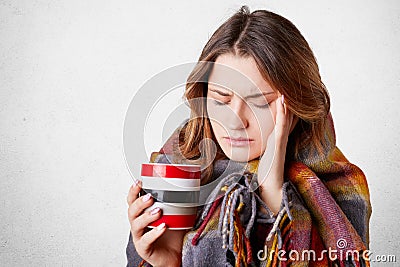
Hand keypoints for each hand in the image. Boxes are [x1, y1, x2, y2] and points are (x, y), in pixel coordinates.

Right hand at [127, 180, 185, 266]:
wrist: (173, 256)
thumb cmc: (171, 235)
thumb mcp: (175, 215)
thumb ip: (179, 202)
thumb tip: (191, 186)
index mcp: (142, 214)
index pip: (132, 200)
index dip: (133, 191)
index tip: (139, 182)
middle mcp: (138, 224)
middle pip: (131, 211)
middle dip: (139, 203)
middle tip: (150, 197)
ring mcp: (139, 237)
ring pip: (136, 225)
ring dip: (146, 216)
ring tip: (158, 211)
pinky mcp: (144, 248)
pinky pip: (146, 240)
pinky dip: (154, 233)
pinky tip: (163, 227)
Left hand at [257, 94, 295, 214]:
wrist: (271, 187)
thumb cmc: (266, 172)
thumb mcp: (264, 154)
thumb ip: (263, 146)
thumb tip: (251, 137)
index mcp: (276, 139)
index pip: (281, 119)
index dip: (283, 106)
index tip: (281, 91)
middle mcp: (280, 139)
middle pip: (286, 117)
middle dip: (287, 103)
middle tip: (288, 87)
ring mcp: (280, 142)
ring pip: (284, 121)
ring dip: (286, 106)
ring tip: (285, 91)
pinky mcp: (279, 148)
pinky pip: (281, 129)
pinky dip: (282, 117)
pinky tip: (283, 107)